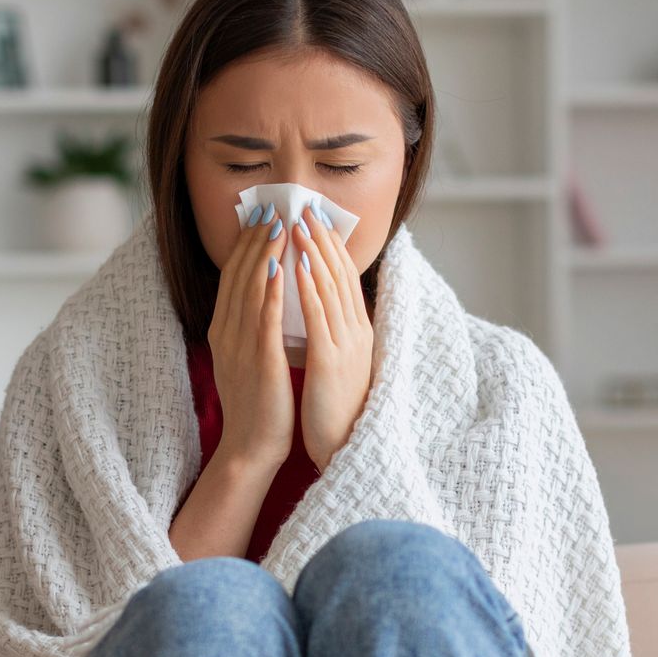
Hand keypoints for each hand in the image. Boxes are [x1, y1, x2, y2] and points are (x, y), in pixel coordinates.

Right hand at [207, 200, 295, 475]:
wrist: (251, 447)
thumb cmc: (257, 405)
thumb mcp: (247, 358)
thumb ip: (250, 328)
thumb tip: (261, 299)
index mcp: (223, 332)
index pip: (232, 279)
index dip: (245, 247)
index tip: (259, 219)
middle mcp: (227, 334)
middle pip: (238, 277)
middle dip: (254, 241)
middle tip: (270, 209)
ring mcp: (241, 347)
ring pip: (250, 291)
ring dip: (262, 255)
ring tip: (277, 226)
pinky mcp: (259, 361)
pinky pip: (263, 319)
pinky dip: (269, 292)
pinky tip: (277, 268)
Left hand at [291, 196, 374, 470]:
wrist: (344, 448)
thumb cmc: (336, 410)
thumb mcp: (338, 364)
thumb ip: (332, 336)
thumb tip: (320, 311)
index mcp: (357, 333)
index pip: (345, 280)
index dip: (331, 248)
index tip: (316, 221)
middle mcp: (356, 333)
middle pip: (340, 276)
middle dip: (322, 240)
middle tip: (306, 208)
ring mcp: (346, 346)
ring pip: (331, 290)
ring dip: (316, 254)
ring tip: (301, 224)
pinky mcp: (331, 362)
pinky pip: (320, 319)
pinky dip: (310, 289)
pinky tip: (300, 267)